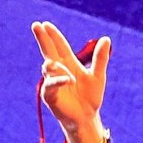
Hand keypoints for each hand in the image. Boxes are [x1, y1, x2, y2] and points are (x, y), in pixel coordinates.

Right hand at [31, 21, 111, 142]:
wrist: (87, 117)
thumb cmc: (90, 97)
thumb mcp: (98, 76)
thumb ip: (100, 58)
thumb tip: (106, 38)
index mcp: (69, 64)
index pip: (59, 46)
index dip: (53, 35)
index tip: (45, 24)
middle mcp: (58, 71)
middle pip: (48, 51)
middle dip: (43, 39)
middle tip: (36, 25)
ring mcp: (53, 82)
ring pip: (49, 67)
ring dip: (54, 64)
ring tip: (61, 68)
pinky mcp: (50, 95)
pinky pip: (51, 85)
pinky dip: (59, 80)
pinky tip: (68, 79)